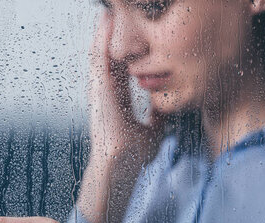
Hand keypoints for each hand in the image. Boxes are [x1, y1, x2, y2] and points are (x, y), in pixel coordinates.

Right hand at [88, 10, 163, 157]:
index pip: (121, 68)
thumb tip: (165, 107)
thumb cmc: (133, 155)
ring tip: (110, 10)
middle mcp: (105, 92)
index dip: (127, 50)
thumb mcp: (152, 130)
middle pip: (109, 55)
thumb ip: (156, 117)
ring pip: (101, 52)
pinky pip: (99, 57)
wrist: (121, 165)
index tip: (135, 34)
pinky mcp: (98, 88)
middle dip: (113, 34)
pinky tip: (106, 21)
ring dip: (105, 31)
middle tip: (119, 13)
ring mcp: (100, 90)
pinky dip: (102, 39)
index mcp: (116, 100)